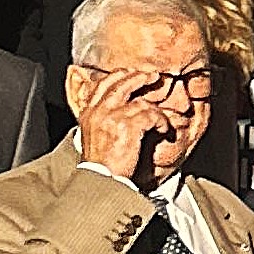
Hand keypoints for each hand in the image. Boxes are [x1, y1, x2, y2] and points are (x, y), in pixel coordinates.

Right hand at [73, 71, 177, 188]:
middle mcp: (99, 112)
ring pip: (141, 102)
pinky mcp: (128, 127)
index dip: (119, 76)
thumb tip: (118, 108)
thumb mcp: (92, 136)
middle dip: (139, 77)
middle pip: (121, 84)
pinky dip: (162, 122)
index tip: (131, 73)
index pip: (102, 84)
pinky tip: (164, 131)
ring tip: (161, 121)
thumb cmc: (101, 164)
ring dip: (156, 111)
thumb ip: (102, 119)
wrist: (100, 180)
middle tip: (153, 77)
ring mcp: (113, 118)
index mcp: (89, 113)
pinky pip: (151, 115)